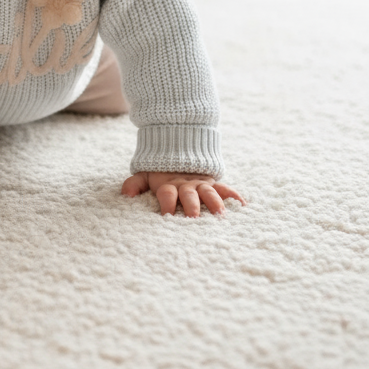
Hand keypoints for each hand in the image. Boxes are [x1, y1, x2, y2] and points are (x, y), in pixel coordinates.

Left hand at [122, 171, 244, 216]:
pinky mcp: (213, 183)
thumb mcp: (145, 175)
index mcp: (168, 185)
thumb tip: (125, 195)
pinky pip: (225, 188)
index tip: (166, 216)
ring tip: (220, 215)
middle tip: (194, 218)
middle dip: (192, 207)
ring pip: (209, 192)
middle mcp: (186, 185)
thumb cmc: (160, 172)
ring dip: (214, 202)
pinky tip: (243, 205)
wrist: (177, 150)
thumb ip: (134, 184)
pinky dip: (234, 195)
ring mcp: (201, 184)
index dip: (166, 204)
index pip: (167, 194)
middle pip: (189, 195)